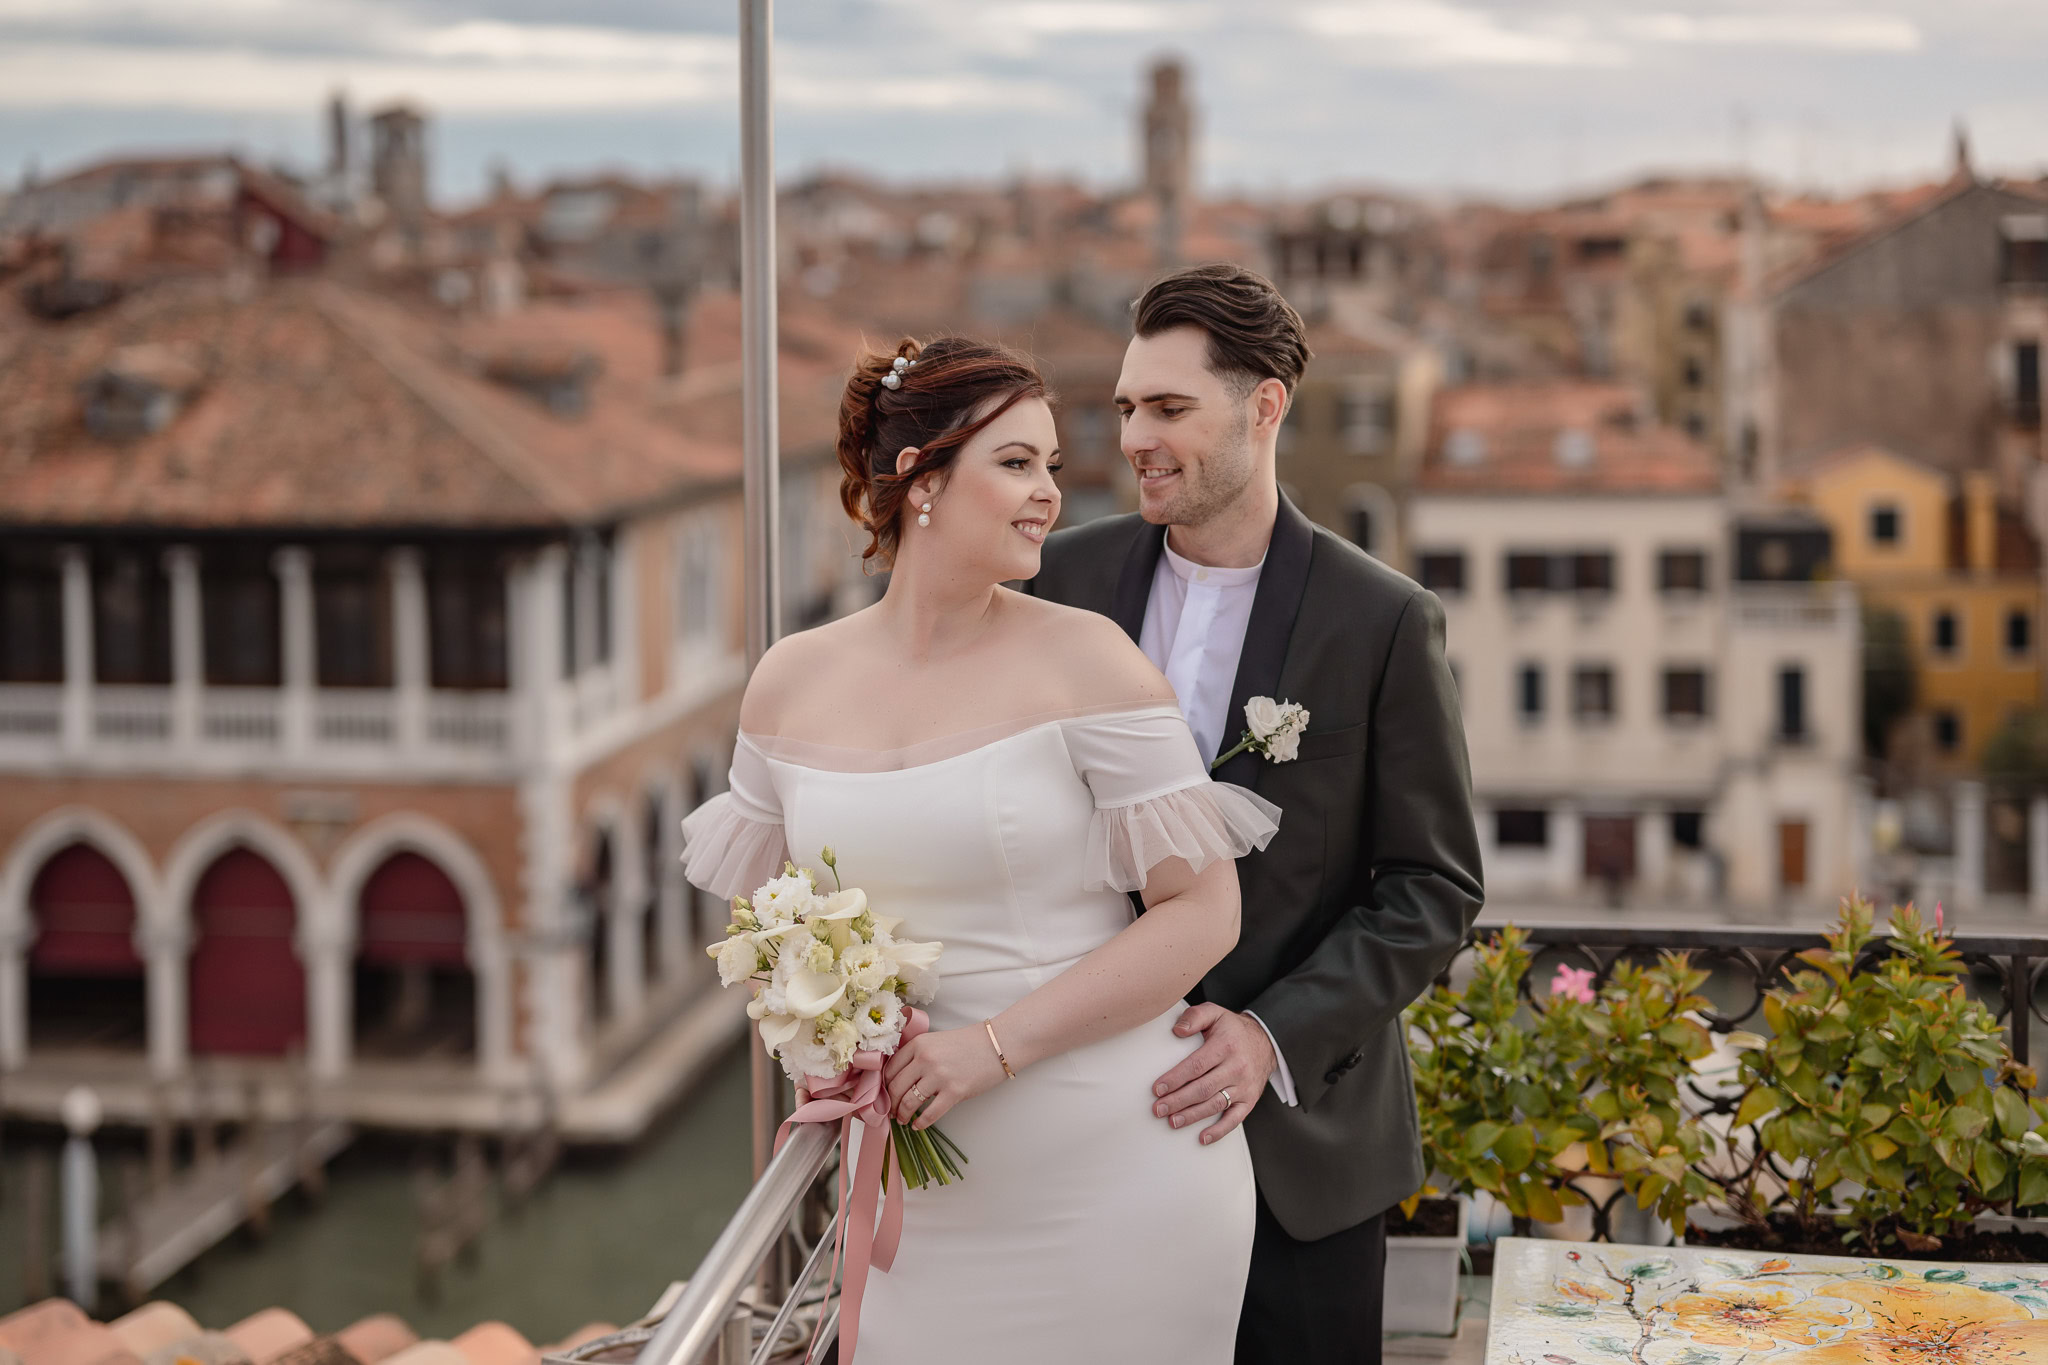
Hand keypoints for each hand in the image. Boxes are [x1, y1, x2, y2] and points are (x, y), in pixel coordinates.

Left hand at [882, 1025, 1006, 1128]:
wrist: (997, 1044)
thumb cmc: (968, 1043)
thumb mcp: (936, 1041)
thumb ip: (917, 1056)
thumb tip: (899, 1081)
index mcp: (918, 1044)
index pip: (890, 1070)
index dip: (883, 1087)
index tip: (884, 1096)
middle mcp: (925, 1059)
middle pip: (895, 1088)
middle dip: (890, 1104)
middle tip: (891, 1112)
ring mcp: (939, 1076)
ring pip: (909, 1102)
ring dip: (902, 1115)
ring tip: (903, 1120)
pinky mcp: (954, 1092)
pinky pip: (930, 1114)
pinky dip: (920, 1123)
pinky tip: (918, 1126)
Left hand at [1151, 1004, 1272, 1144]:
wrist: (1266, 1041)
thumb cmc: (1232, 1029)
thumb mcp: (1215, 1013)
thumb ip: (1194, 1016)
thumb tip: (1176, 1030)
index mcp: (1225, 1046)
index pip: (1197, 1065)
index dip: (1176, 1078)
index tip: (1158, 1088)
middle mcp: (1236, 1068)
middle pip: (1203, 1088)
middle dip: (1178, 1101)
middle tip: (1158, 1109)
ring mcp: (1244, 1086)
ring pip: (1215, 1105)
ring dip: (1192, 1116)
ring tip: (1172, 1121)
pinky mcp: (1249, 1100)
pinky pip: (1235, 1119)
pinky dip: (1219, 1131)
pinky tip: (1202, 1138)